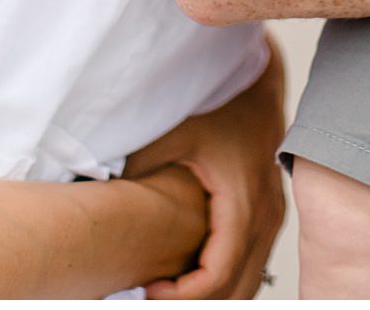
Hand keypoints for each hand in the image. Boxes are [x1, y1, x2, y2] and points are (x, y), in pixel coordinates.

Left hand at [131, 50, 288, 299]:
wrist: (257, 81)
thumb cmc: (218, 103)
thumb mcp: (172, 133)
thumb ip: (140, 169)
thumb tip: (97, 197)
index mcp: (241, 203)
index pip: (217, 275)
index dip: (183, 296)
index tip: (149, 291)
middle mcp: (265, 217)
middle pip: (238, 289)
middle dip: (198, 302)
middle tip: (152, 299)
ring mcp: (271, 217)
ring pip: (250, 281)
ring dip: (214, 295)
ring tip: (169, 293)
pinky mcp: (269, 214)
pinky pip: (253, 263)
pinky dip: (226, 281)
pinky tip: (190, 279)